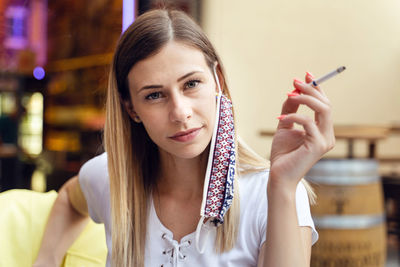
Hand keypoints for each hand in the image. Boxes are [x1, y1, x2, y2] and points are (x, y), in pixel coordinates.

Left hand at [269, 72, 334, 189]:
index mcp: (322, 130)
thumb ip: (290, 110)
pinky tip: (281, 117)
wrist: (279, 175)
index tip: (306, 75)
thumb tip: (292, 92)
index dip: (316, 88)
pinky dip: (295, 115)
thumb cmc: (282, 154)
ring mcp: (325, 141)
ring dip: (306, 98)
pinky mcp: (318, 145)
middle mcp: (327, 135)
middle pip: (326, 104)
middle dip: (311, 89)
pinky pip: (308, 122)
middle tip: (295, 81)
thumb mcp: (284, 126)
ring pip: (324, 110)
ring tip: (290, 94)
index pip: (324, 105)